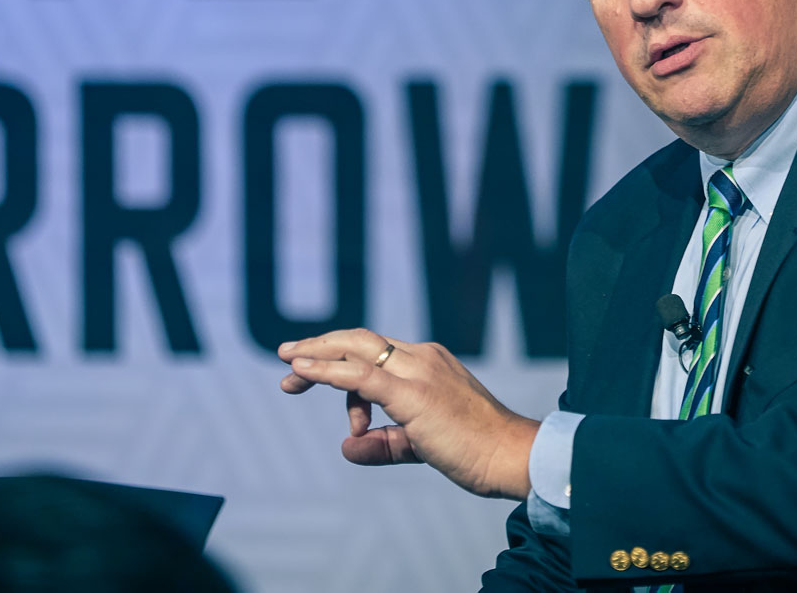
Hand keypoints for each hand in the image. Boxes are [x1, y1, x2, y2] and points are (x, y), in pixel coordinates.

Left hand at [278, 328, 539, 499]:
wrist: (510, 456)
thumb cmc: (476, 451)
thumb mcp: (420, 445)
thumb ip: (384, 444)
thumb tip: (346, 447)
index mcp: (428, 362)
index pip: (375, 354)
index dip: (339, 366)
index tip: (313, 386)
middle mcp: (422, 358)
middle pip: (359, 340)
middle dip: (320, 346)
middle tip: (286, 358)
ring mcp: (418, 371)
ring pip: (356, 349)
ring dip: (316, 355)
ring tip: (288, 369)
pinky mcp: (412, 393)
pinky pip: (359, 375)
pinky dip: (326, 370)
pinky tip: (302, 370)